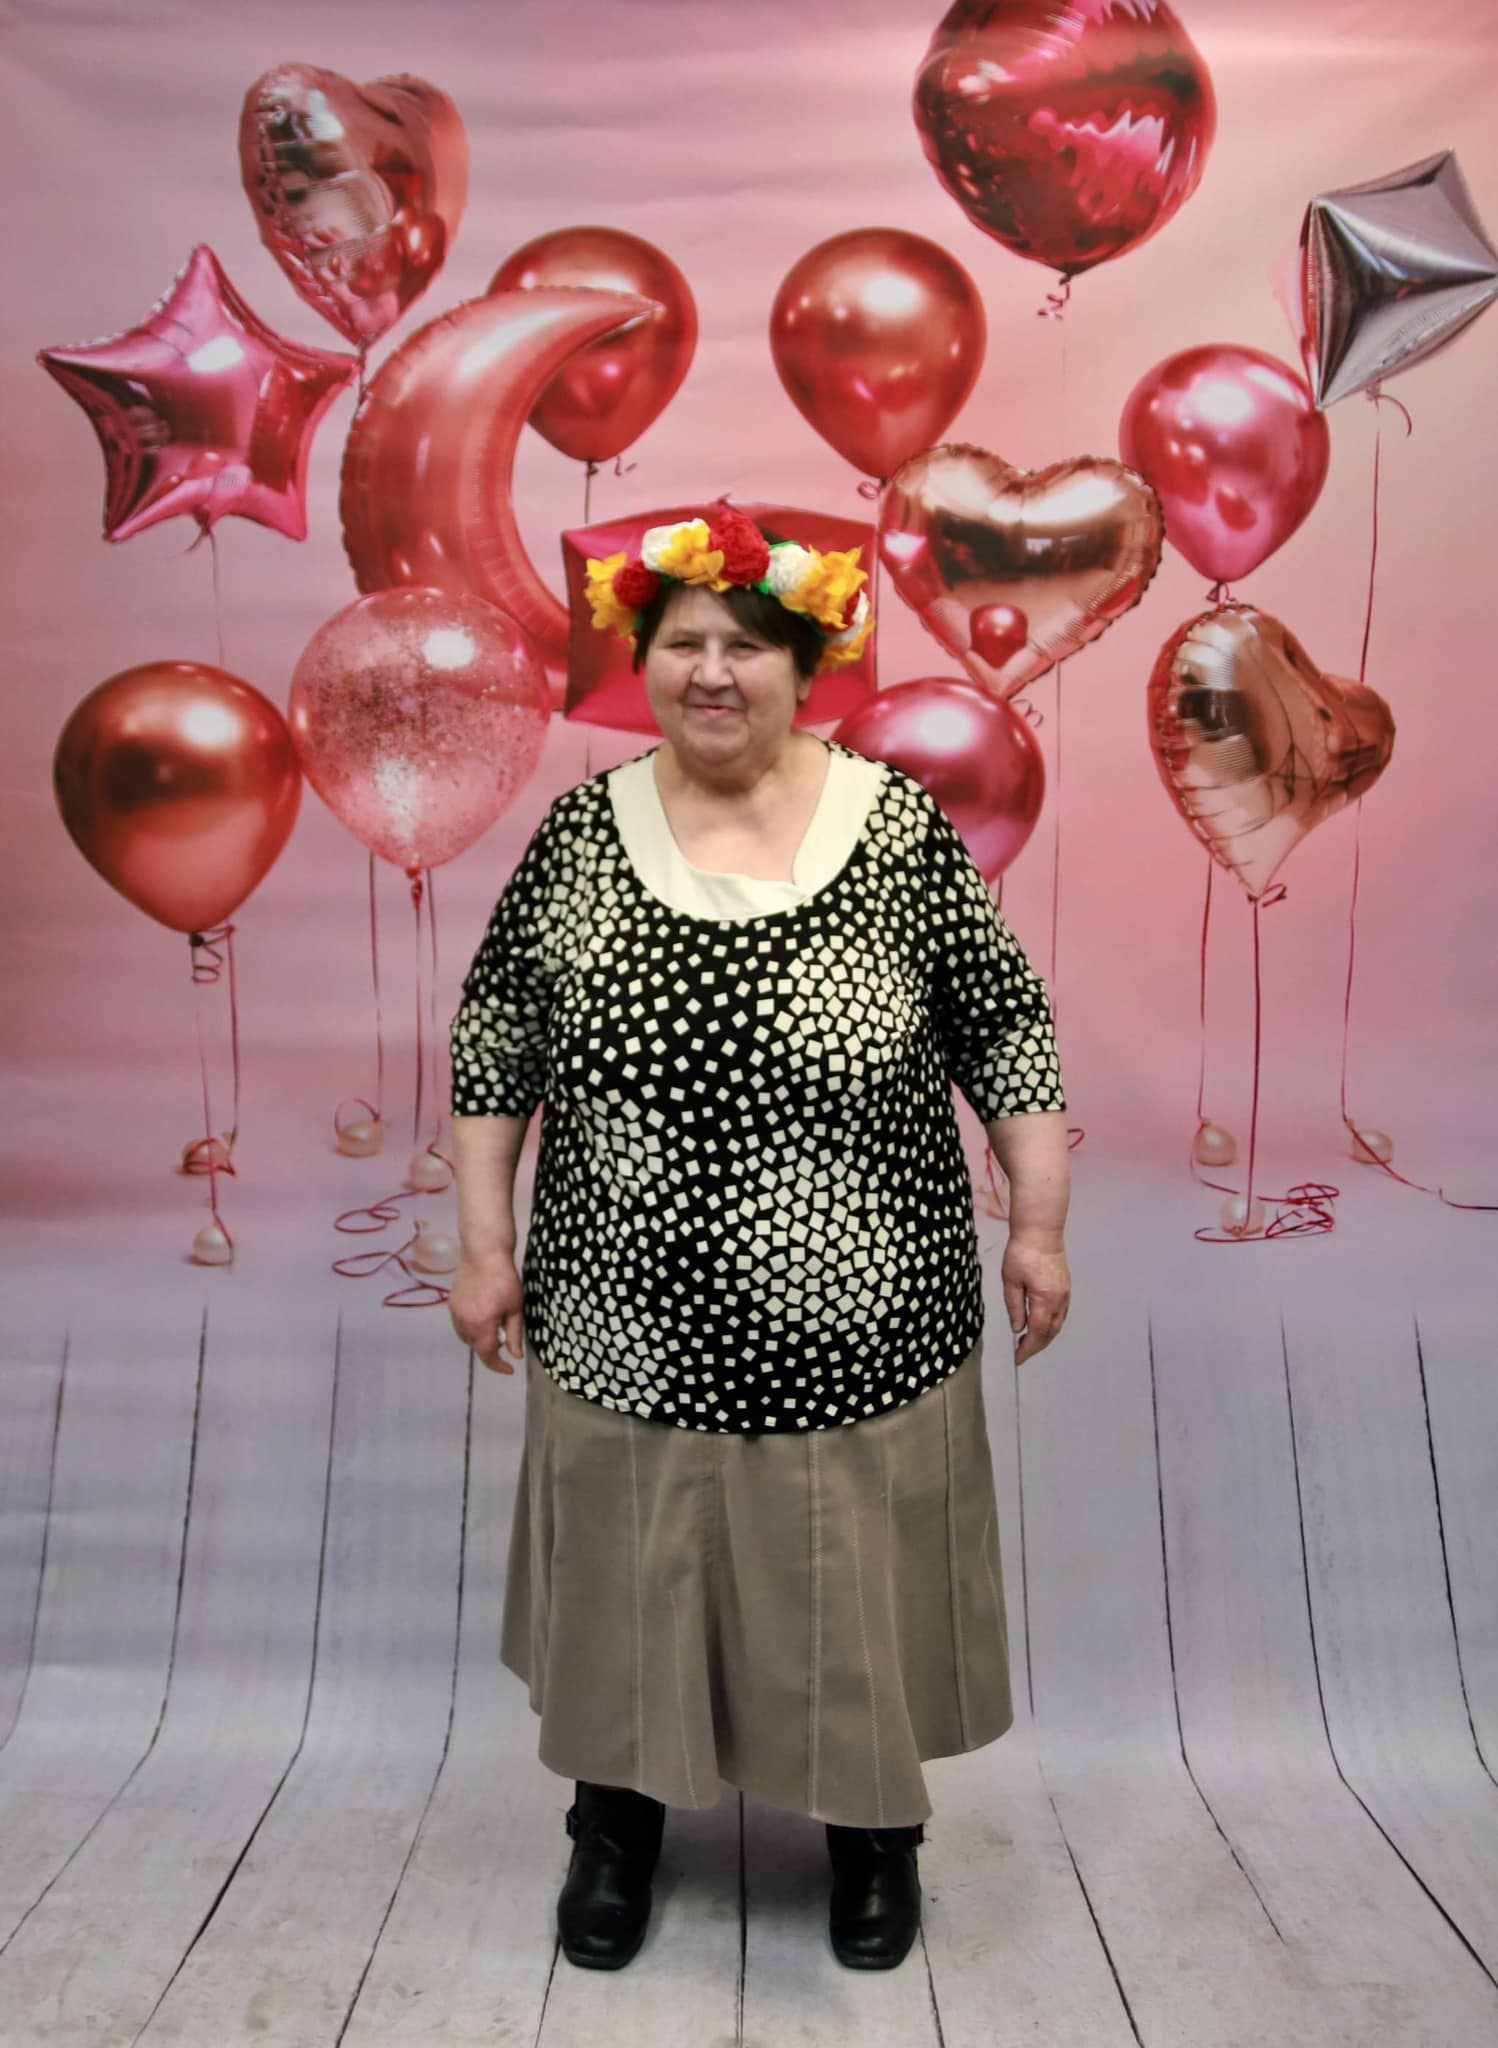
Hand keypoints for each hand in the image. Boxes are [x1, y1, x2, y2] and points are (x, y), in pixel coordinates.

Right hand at [448, 1250, 525, 1375]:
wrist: (483, 1253)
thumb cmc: (505, 1278)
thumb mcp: (515, 1308)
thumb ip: (514, 1334)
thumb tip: (515, 1355)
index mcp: (481, 1324)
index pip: (487, 1355)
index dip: (498, 1366)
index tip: (509, 1369)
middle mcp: (464, 1321)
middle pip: (475, 1347)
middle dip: (490, 1348)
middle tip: (505, 1338)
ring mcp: (455, 1312)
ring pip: (466, 1337)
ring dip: (478, 1339)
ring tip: (493, 1325)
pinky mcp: (451, 1304)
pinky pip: (460, 1325)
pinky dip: (470, 1328)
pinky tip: (482, 1316)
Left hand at [1000, 1234, 1069, 1366]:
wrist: (1041, 1231)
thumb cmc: (1021, 1253)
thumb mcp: (1011, 1281)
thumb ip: (1015, 1307)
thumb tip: (1017, 1329)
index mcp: (1045, 1300)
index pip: (1037, 1332)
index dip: (1028, 1348)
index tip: (1017, 1359)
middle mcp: (1060, 1300)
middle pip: (1050, 1332)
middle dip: (1036, 1346)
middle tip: (1020, 1353)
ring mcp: (1066, 1294)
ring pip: (1058, 1325)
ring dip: (1044, 1337)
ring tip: (1028, 1343)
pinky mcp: (1066, 1288)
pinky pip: (1061, 1315)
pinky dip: (1051, 1326)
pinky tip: (1040, 1326)